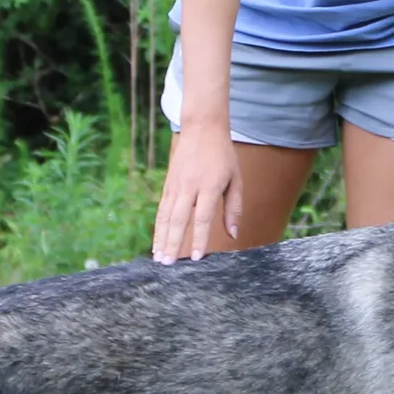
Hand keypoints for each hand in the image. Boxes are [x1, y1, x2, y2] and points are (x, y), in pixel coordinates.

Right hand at [152, 121, 242, 263]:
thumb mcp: (235, 179)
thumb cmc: (223, 156)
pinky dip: (159, 228)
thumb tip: (233, 235)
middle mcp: (190, 186)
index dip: (200, 238)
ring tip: (159, 259)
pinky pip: (162, 210)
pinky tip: (157, 242)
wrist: (202, 128)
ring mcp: (176, 185)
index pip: (203, 217)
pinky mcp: (168, 185)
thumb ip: (234, 208)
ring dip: (161, 239)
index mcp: (210, 185)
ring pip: (165, 216)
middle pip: (179, 219)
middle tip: (168, 265)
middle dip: (173, 244)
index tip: (197, 257)